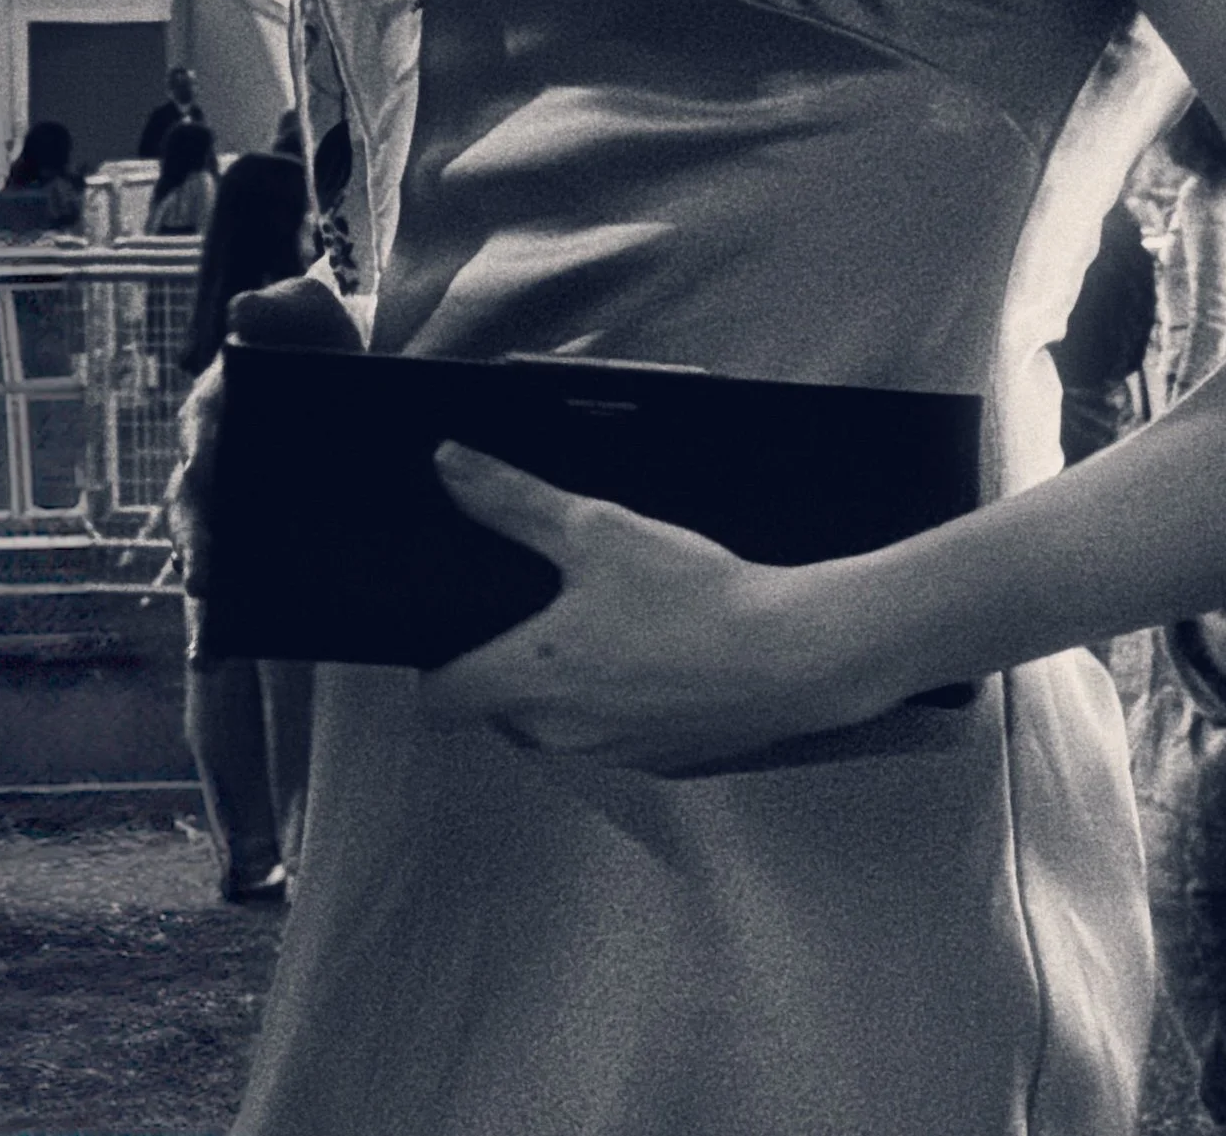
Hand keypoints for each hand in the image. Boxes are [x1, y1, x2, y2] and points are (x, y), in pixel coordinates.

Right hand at [166, 275, 361, 620]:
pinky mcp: (237, 552)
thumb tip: (242, 312)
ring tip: (209, 606)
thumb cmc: (321, 356)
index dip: (206, 439)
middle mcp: (210, 460)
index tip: (211, 458)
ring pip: (195, 546)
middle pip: (192, 498)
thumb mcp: (313, 319)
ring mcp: (221, 512)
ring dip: (197, 575)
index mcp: (223, 404)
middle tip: (207, 567)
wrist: (352, 401)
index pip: (206, 422)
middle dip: (197, 533)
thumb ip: (285, 305)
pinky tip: (207, 655)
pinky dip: (204, 628)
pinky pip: (214, 595)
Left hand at [420, 444, 921, 774]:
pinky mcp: (659, 760)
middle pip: (498, 709)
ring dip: (565, 683)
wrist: (793, 656)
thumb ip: (513, 499)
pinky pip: (612, 733)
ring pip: (557, 723)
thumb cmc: (692, 596)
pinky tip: (654, 651)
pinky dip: (619, 699)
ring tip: (604, 621)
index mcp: (529, 681)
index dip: (432, 668)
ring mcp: (611, 754)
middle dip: (506, 664)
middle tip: (537, 607)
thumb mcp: (594, 527)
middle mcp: (560, 733)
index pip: (439, 702)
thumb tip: (448, 465)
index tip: (449, 636)